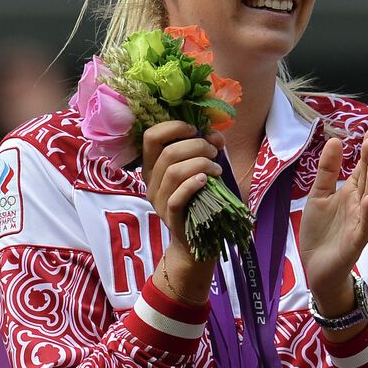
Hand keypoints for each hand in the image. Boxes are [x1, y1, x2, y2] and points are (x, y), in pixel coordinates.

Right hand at [141, 121, 224, 257]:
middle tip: (214, 152)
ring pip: (174, 173)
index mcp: (152, 166)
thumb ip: (204, 149)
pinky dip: (193, 184)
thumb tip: (215, 135)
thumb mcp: (198, 169)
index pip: (151, 136)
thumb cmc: (198, 199)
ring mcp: (158, 201)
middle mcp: (150, 182)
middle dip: (197, 146)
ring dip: (201, 164)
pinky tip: (206, 181)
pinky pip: (176, 197)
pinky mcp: (170, 217)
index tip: (196, 130)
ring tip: (217, 169)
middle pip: (168, 153)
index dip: (174, 127)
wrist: (196, 240)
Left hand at [299, 128, 367, 314]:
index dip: (366, 150)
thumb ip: (327, 171)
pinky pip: (364, 226)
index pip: (361, 168)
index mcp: (351, 193)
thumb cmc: (320, 231)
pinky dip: (367, 213)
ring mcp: (360, 223)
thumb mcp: (318, 196)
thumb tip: (335, 140)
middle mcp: (359, 205)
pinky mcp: (356, 241)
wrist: (317, 267)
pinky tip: (367, 199)